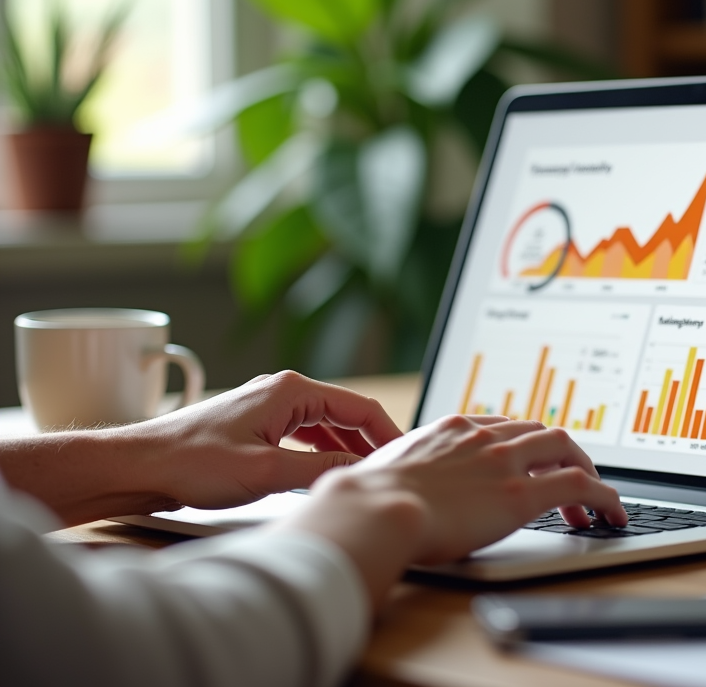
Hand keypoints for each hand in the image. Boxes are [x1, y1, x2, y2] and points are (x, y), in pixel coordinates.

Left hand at [141, 371, 403, 509]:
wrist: (139, 466)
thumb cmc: (192, 463)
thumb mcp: (267, 472)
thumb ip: (320, 469)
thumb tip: (362, 471)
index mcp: (291, 390)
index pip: (359, 407)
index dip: (388, 433)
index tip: (406, 458)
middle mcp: (282, 390)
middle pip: (344, 413)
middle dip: (370, 441)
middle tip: (392, 471)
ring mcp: (267, 406)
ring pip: (323, 424)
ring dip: (346, 447)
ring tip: (366, 475)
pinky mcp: (253, 424)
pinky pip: (301, 433)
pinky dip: (320, 450)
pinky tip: (327, 471)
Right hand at [279, 414, 627, 571]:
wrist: (373, 510)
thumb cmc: (364, 500)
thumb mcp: (380, 473)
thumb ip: (393, 473)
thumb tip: (368, 487)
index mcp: (451, 428)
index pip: (502, 425)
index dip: (524, 443)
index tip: (531, 460)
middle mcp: (483, 436)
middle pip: (539, 430)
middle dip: (561, 452)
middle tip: (572, 476)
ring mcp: (504, 461)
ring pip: (566, 447)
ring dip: (586, 470)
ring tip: (596, 500)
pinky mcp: (522, 493)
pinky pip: (579, 484)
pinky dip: (603, 496)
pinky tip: (610, 513)